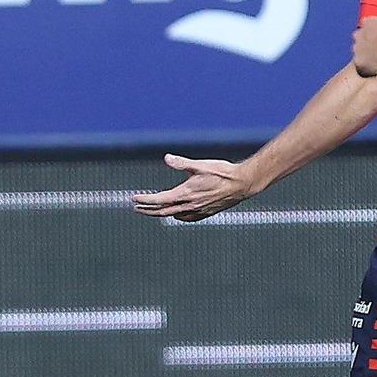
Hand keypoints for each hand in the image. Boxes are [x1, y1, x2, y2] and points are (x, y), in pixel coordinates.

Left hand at [132, 155, 256, 221]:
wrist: (242, 184)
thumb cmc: (222, 172)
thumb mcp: (200, 165)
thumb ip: (181, 163)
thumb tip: (166, 158)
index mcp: (186, 193)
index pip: (160, 199)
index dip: (145, 200)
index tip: (134, 199)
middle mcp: (190, 205)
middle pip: (164, 211)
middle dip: (149, 210)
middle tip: (137, 208)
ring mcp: (198, 210)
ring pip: (175, 215)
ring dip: (162, 214)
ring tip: (153, 211)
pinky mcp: (206, 212)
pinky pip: (187, 218)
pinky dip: (178, 216)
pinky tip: (177, 215)